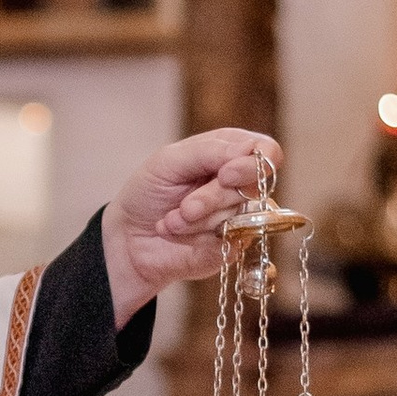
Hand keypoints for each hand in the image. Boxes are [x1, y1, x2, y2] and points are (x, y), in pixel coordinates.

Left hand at [100, 125, 279, 325]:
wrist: (129, 236)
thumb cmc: (149, 191)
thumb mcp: (169, 161)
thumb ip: (210, 151)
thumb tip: (249, 150)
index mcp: (229, 152)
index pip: (266, 152)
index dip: (253, 164)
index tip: (225, 175)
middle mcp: (241, 184)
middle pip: (252, 188)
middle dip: (212, 198)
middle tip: (185, 207)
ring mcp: (240, 216)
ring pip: (238, 217)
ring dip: (197, 221)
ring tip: (171, 220)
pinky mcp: (234, 245)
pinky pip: (230, 242)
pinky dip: (196, 238)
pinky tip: (176, 234)